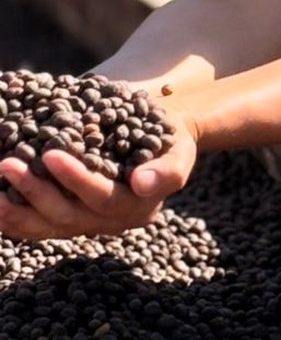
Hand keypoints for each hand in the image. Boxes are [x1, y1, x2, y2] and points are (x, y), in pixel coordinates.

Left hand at [0, 106, 197, 240]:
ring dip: (15, 209)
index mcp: (138, 209)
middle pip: (66, 215)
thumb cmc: (169, 138)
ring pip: (45, 227)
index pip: (102, 198)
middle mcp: (109, 223)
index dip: (75, 179)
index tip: (52, 154)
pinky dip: (12, 217)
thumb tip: (142, 183)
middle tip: (9, 162)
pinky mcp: (66, 220)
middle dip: (35, 190)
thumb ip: (167, 170)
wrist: (158, 137)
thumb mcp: (180, 150)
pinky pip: (36, 227)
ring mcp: (85, 225)